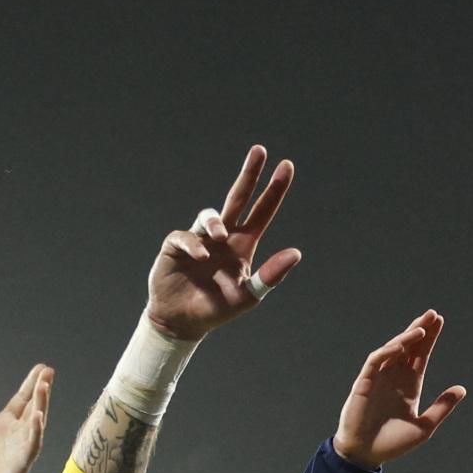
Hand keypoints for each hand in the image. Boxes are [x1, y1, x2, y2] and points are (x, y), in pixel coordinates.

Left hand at [0, 365, 54, 472]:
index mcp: (2, 429)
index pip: (21, 402)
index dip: (31, 385)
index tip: (42, 368)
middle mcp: (14, 438)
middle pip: (32, 409)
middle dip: (41, 390)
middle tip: (48, 371)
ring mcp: (18, 453)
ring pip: (35, 426)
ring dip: (41, 406)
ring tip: (44, 386)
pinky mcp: (17, 469)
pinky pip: (30, 449)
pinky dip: (35, 434)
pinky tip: (38, 418)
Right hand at [143, 145, 302, 341]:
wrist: (183, 322)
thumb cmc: (217, 308)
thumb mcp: (248, 295)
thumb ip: (270, 276)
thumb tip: (296, 253)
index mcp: (243, 244)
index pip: (262, 211)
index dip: (274, 190)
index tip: (286, 166)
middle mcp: (223, 236)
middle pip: (238, 197)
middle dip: (249, 174)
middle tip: (260, 150)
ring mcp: (199, 239)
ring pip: (210, 216)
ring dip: (216, 222)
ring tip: (220, 236)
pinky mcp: (176, 247)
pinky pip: (185, 236)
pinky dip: (194, 244)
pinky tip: (201, 257)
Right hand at [334, 311, 467, 469]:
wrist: (366, 455)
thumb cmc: (392, 443)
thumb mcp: (424, 427)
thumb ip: (442, 407)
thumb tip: (462, 389)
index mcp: (409, 385)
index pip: (421, 355)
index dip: (430, 338)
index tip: (439, 320)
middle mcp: (394, 377)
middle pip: (409, 347)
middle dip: (420, 330)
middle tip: (433, 314)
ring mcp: (379, 378)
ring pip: (392, 350)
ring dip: (406, 338)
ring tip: (421, 329)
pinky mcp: (364, 383)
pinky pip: (375, 361)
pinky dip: (387, 352)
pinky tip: (400, 345)